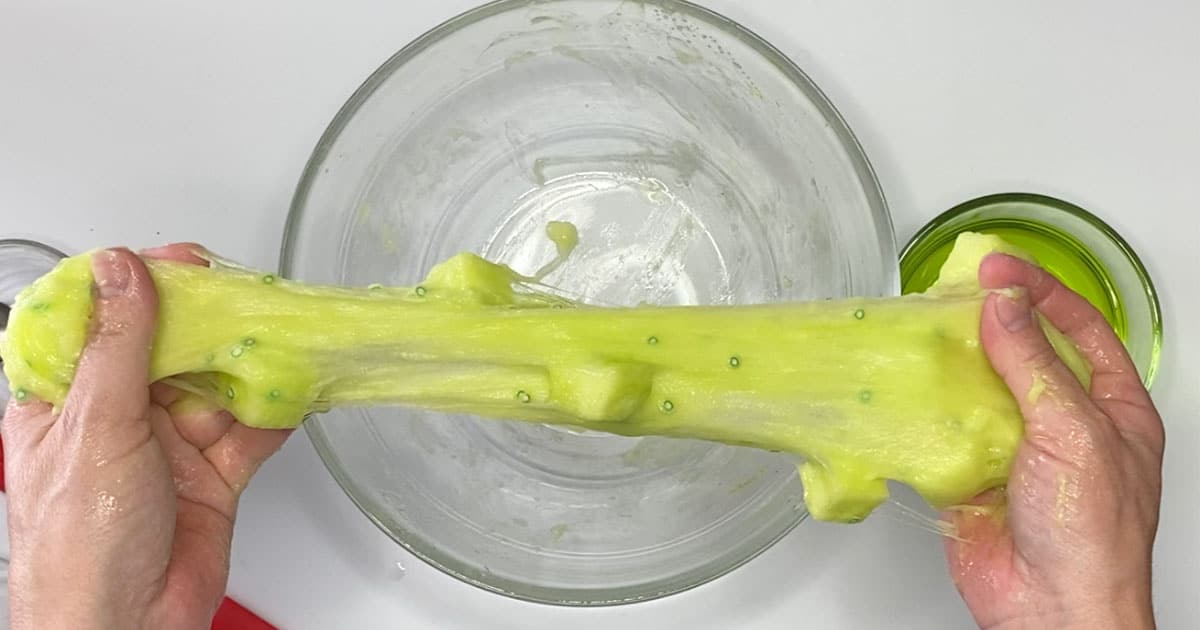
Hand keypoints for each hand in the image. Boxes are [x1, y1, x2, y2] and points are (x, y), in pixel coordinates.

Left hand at [2, 246, 290, 629]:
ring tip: (284, 335)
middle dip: (209, 321)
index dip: (136, 285)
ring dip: (249, 363)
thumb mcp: (95, 427)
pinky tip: (294, 387)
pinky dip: (274, 410)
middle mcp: (117, 417)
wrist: (127, 628)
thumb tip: (121, 270)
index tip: (179, 263)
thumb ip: (117, 346)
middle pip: (168, 347)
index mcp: (65, 399)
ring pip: (215, 384)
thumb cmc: (80, 543)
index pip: (98, 321)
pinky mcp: (213, 475)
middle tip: (247, 293)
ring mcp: (168, 445)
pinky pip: (249, 430)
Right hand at [943, 254, 1163, 628]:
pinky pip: (940, 430)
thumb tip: (1003, 307)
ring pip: (976, 388)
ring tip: (920, 331)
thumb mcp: (1074, 431)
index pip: (1076, 328)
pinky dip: (920, 410)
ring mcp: (1013, 448)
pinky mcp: (969, 474)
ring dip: (950, 363)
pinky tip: (905, 388)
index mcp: (1109, 407)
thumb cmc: (1092, 534)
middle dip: (988, 321)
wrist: (1050, 610)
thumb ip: (1032, 364)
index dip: (1039, 290)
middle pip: (1021, 352)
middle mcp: (1061, 423)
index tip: (997, 266)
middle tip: (950, 291)